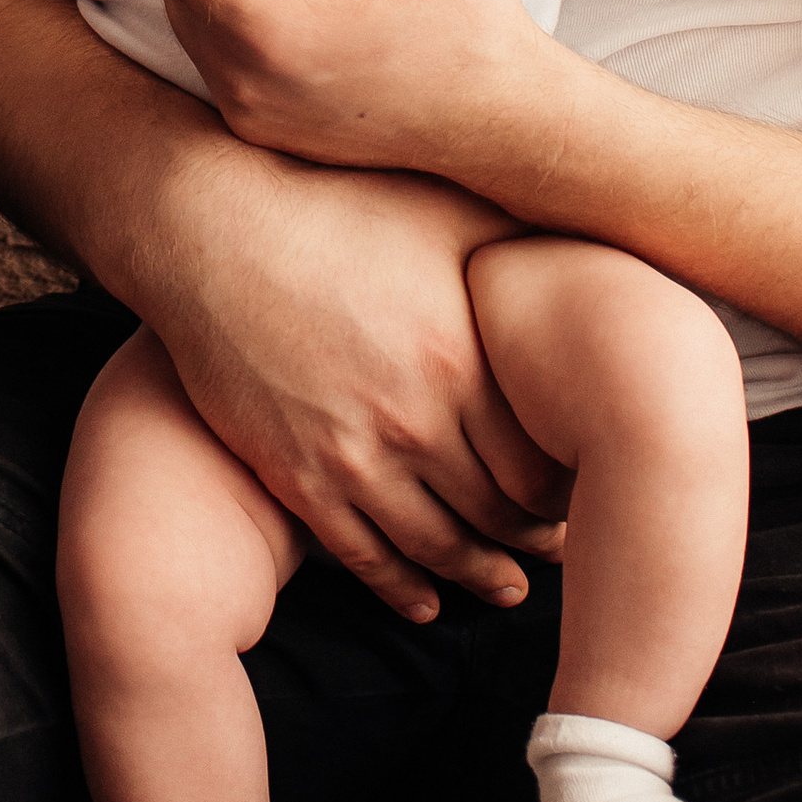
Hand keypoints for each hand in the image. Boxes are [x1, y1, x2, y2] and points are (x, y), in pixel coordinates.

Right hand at [143, 138, 566, 620]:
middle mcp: (414, 420)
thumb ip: (516, 247)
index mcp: (461, 360)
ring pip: (433, 544)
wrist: (211, 225)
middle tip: (565, 554)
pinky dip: (398, 587)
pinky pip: (360, 552)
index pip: (540, 462)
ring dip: (475, 573)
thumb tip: (580, 261)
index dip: (570, 491)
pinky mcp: (294, 473)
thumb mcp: (443, 211)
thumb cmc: (335, 201)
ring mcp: (350, 454)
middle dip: (535, 540)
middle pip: (495, 512)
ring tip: (507, 587)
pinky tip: (422, 601)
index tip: (589, 496)